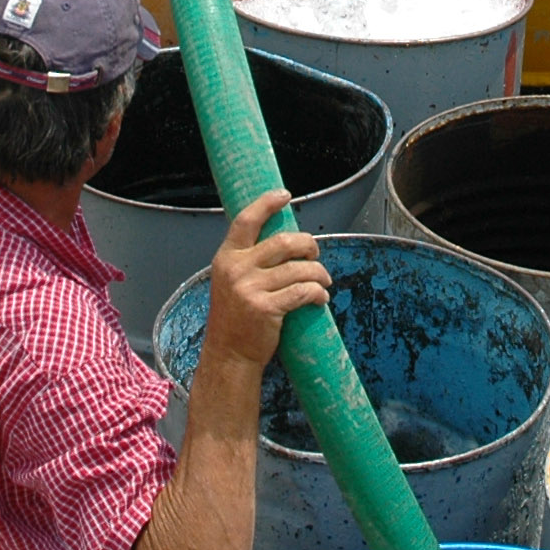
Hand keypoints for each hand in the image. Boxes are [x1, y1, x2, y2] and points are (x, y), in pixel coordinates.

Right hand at [200, 192, 326, 369]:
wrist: (229, 354)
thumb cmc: (235, 317)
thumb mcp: (231, 281)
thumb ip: (249, 260)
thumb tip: (283, 241)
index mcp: (226, 258)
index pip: (247, 220)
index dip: (267, 203)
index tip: (285, 195)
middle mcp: (236, 269)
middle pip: (284, 242)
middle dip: (308, 245)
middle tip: (315, 254)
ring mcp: (250, 289)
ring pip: (299, 268)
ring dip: (318, 273)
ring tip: (323, 281)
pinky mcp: (267, 308)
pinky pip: (303, 292)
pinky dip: (318, 293)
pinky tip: (320, 298)